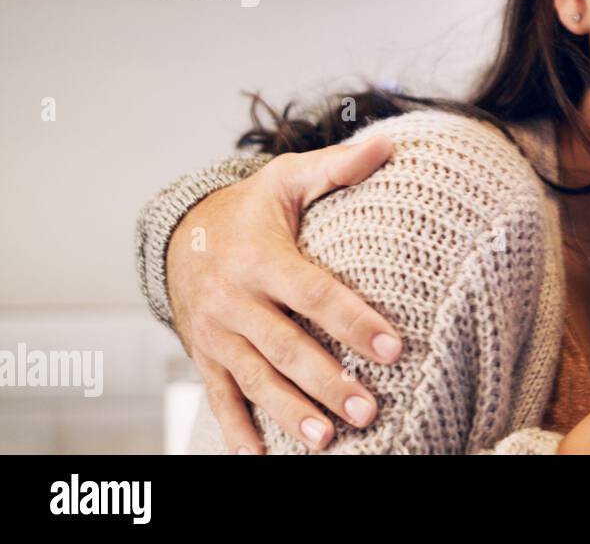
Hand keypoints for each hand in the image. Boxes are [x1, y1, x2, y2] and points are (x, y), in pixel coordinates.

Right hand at [166, 136, 402, 453]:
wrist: (181, 233)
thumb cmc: (252, 208)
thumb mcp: (289, 180)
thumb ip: (338, 167)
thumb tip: (387, 146)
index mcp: (261, 257)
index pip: (315, 294)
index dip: (354, 321)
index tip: (394, 347)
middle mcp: (234, 300)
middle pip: (286, 347)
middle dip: (327, 382)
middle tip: (369, 409)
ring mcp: (217, 333)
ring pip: (256, 379)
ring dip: (290, 412)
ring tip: (327, 439)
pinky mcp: (205, 356)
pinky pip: (220, 397)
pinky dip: (237, 429)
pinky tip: (261, 457)